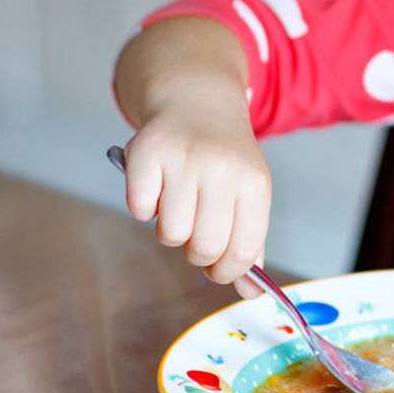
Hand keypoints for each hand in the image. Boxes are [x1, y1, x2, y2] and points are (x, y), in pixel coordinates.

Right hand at [122, 90, 270, 298]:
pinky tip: (157, 183)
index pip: (243, 251)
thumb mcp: (248, 192)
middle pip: (204, 248)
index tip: (219, 266)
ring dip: (170, 228)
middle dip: (196, 252)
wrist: (197, 98)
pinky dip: (144, 205)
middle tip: (196, 228)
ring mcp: (184, 158)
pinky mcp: (147, 151)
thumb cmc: (223, 156)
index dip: (227, 271)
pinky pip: (138, 209)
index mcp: (255, 183)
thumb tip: (250, 294)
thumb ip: (249, 243)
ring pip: (169, 234)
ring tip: (178, 201)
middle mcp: (223, 168)